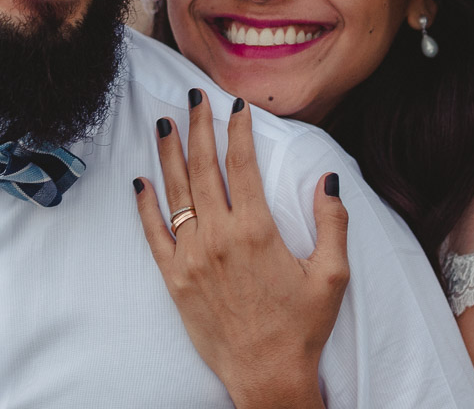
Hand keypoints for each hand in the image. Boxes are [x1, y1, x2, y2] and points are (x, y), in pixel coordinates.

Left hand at [133, 90, 348, 408]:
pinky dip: (145, 205)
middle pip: (203, 168)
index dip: (238, 131)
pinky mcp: (174, 278)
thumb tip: (328, 179)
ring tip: (165, 123)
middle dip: (198, 128)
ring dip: (168, 154)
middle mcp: (219, 237)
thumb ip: (332, 224)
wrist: (266, 376)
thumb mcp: (332, 275)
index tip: (236, 106)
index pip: (242, 165)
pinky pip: (153, 233)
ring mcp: (192, 257)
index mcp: (257, 231)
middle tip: (193, 97)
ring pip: (175, 193)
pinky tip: (141, 180)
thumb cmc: (302, 328)